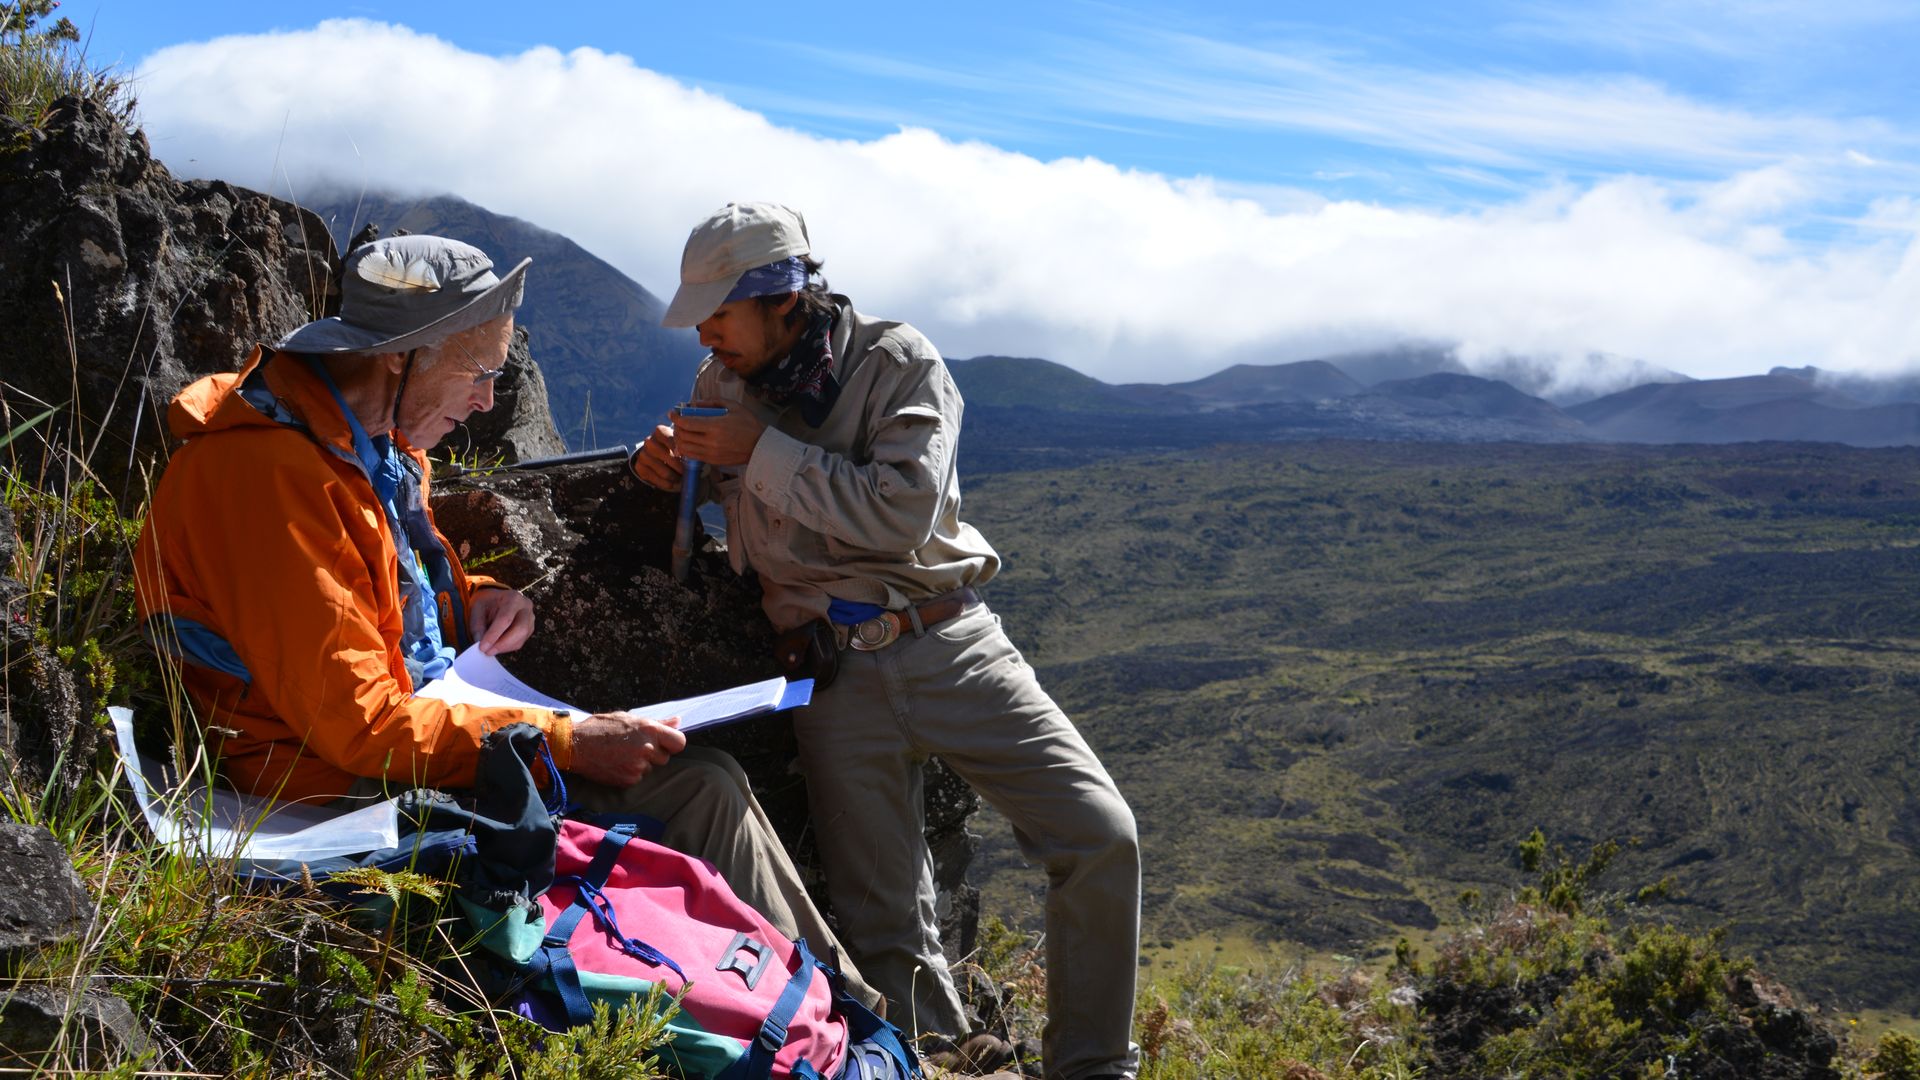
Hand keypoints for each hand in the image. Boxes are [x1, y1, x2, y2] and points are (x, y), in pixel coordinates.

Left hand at [467, 587, 534, 654]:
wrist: (496, 599)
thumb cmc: (487, 602)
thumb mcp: (477, 608)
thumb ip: (478, 624)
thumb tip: (481, 642)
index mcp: (513, 598)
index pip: (505, 619)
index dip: (494, 634)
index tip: (482, 647)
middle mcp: (526, 607)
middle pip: (520, 629)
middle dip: (502, 644)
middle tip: (487, 652)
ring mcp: (530, 619)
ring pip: (521, 638)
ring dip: (504, 647)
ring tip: (490, 650)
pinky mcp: (529, 629)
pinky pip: (520, 642)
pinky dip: (507, 648)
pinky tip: (496, 647)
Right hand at [566, 712, 686, 785]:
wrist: (575, 745)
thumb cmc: (601, 727)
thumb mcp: (629, 718)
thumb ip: (657, 723)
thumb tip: (678, 722)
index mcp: (649, 730)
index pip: (679, 742)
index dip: (673, 743)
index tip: (666, 743)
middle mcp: (647, 749)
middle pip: (665, 758)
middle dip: (654, 754)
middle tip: (635, 747)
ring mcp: (638, 766)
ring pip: (650, 768)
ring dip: (641, 764)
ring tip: (622, 754)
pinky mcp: (628, 780)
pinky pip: (637, 777)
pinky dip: (630, 773)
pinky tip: (616, 763)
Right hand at [629, 424, 685, 489]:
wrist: (659, 457)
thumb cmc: (675, 449)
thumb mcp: (680, 444)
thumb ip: (685, 448)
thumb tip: (692, 459)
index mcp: (660, 431)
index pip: (670, 439)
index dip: (680, 450)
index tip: (689, 459)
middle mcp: (649, 441)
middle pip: (665, 455)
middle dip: (678, 466)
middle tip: (687, 473)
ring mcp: (643, 454)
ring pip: (661, 469)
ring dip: (673, 477)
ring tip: (681, 479)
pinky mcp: (639, 466)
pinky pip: (655, 478)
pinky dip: (666, 483)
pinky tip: (672, 484)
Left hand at [672, 401, 765, 467]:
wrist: (759, 446)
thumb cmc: (748, 424)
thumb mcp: (734, 406)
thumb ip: (713, 402)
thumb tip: (696, 403)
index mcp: (715, 426)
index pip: (687, 423)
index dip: (676, 417)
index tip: (673, 412)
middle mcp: (711, 441)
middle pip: (683, 435)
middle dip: (677, 427)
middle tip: (678, 421)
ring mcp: (711, 453)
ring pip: (685, 447)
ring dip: (679, 438)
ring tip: (682, 432)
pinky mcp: (712, 461)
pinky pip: (692, 455)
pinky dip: (686, 448)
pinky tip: (689, 441)